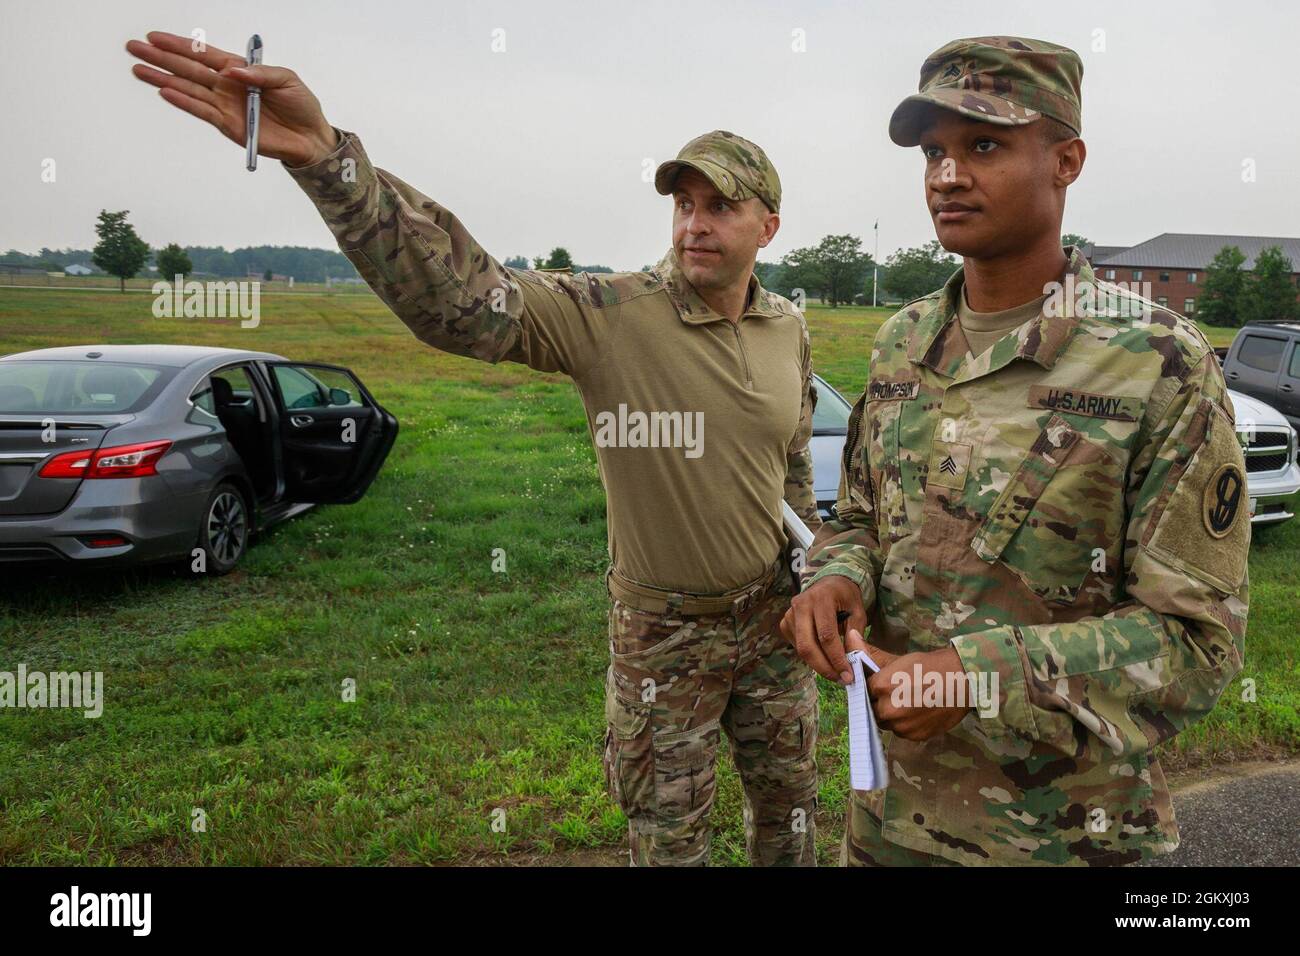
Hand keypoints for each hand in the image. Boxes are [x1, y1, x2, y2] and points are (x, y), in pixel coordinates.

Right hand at [126, 31, 338, 166]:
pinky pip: (201, 111)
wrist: (310, 138)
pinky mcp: (228, 125)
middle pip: (189, 68)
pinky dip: (183, 101)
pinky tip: (165, 91)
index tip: (155, 36)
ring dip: (163, 78)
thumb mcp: (287, 80)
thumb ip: (261, 73)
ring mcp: (224, 106)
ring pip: (188, 88)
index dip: (179, 44)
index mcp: (240, 70)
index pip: (204, 53)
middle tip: (134, 48)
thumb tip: (234, 72)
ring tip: (139, 69)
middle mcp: (227, 86)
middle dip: (161, 57)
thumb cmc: (301, 105)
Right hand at [780, 574, 867, 684]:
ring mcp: (789, 613)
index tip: (848, 675)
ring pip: (801, 649)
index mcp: (821, 598)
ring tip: (835, 672)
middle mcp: (801, 604)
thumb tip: (853, 659)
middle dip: (824, 667)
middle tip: (840, 680)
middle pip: (807, 645)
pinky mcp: (785, 623)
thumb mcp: (858, 611)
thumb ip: (856, 634)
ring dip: (818, 665)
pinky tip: (824, 657)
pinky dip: (811, 656)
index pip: (826, 635)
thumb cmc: (845, 597)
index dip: (837, 658)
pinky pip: (797, 646)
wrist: (828, 583)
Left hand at [847, 629, 970, 740]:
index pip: (865, 690)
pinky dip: (907, 724)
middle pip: (874, 709)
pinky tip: (918, 711)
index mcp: (881, 687)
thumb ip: (868, 653)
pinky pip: (902, 732)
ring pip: (887, 722)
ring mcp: (902, 726)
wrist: (963, 681)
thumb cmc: (930, 666)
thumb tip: (849, 636)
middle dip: (882, 702)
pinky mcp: (914, 736)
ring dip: (893, 715)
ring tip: (910, 701)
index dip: (875, 687)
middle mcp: (888, 709)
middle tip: (900, 692)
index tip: (887, 683)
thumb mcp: (897, 659)